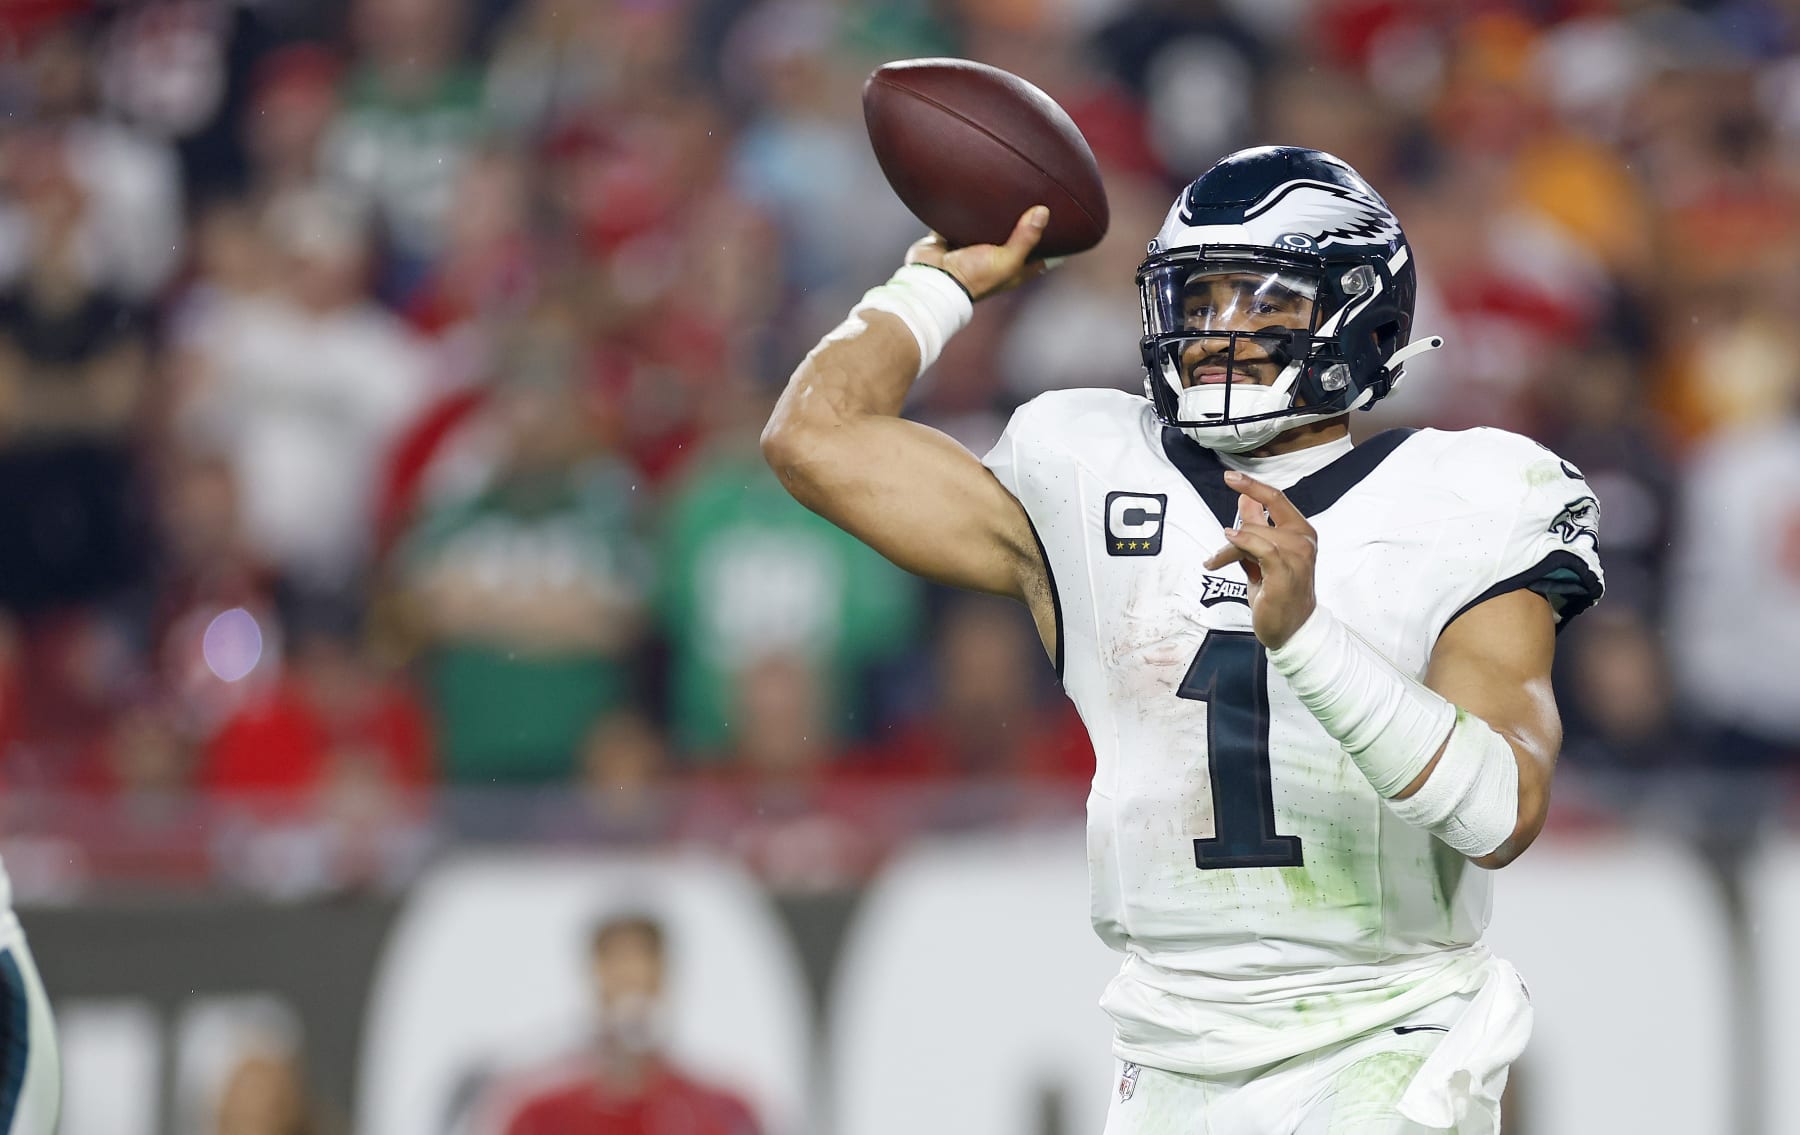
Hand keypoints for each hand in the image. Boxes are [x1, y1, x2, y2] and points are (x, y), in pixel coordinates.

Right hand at [904, 206, 1051, 300]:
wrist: (932, 278)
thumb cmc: (972, 277)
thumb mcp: (1006, 260)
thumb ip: (1025, 238)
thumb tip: (1043, 212)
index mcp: (1010, 270)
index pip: (1038, 259)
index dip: (1050, 247)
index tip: (1062, 229)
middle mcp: (992, 259)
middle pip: (1012, 239)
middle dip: (1021, 224)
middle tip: (1034, 200)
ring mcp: (970, 248)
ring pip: (986, 228)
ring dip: (992, 215)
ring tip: (1005, 191)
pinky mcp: (950, 237)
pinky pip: (960, 218)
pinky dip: (964, 208)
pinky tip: (973, 192)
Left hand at [1201, 471, 1317, 648]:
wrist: (1291, 629)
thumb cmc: (1279, 593)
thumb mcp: (1263, 555)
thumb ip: (1256, 526)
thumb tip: (1245, 498)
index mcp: (1301, 532)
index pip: (1277, 498)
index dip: (1252, 484)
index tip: (1230, 476)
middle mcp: (1303, 541)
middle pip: (1259, 518)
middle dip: (1233, 533)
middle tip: (1217, 556)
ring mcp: (1297, 556)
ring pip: (1254, 534)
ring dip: (1229, 549)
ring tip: (1217, 563)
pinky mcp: (1285, 573)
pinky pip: (1260, 548)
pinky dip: (1242, 542)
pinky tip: (1226, 544)